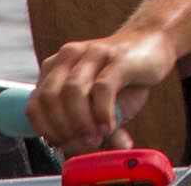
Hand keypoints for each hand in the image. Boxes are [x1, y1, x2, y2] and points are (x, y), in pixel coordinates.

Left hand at [29, 25, 176, 154]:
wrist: (155, 41)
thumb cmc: (125, 76)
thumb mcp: (101, 100)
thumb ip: (90, 123)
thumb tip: (85, 150)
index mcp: (58, 66)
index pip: (35, 102)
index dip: (45, 129)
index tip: (61, 145)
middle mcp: (70, 56)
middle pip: (49, 98)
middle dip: (62, 129)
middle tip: (81, 145)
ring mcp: (94, 53)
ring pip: (72, 92)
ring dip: (80, 123)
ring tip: (94, 139)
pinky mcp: (119, 58)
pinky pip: (102, 89)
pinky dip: (101, 113)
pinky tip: (108, 127)